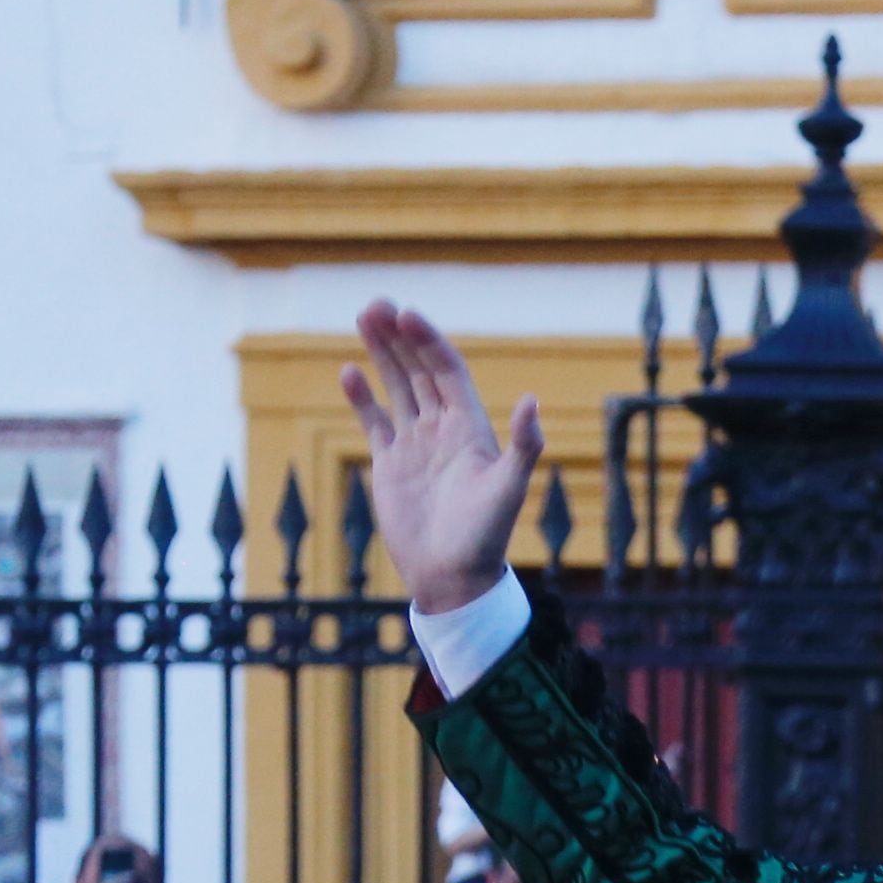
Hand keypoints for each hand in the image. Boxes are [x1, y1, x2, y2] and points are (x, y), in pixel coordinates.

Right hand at [344, 301, 543, 616]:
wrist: (453, 577)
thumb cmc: (485, 536)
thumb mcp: (508, 489)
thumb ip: (523, 446)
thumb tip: (532, 401)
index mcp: (471, 427)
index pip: (447, 370)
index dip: (429, 341)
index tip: (407, 315)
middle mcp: (443, 428)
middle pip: (420, 370)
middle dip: (400, 337)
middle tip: (376, 304)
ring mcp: (415, 444)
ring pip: (397, 387)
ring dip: (381, 354)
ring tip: (363, 317)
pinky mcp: (390, 464)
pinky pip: (374, 421)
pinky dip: (362, 397)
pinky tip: (349, 370)